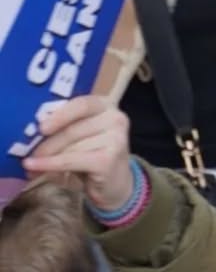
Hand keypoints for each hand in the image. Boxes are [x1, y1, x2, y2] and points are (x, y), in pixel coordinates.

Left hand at [23, 97, 133, 212]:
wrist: (116, 182)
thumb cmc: (94, 154)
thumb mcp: (83, 136)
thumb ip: (66, 128)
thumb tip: (33, 135)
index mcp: (107, 105)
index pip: (82, 104)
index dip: (60, 115)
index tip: (41, 128)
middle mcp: (115, 118)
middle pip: (72, 129)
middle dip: (47, 143)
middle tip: (28, 154)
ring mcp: (115, 138)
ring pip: (70, 146)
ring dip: (46, 157)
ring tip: (31, 166)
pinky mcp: (108, 159)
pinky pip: (71, 160)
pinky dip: (49, 165)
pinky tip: (35, 168)